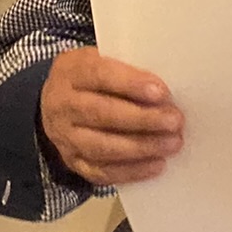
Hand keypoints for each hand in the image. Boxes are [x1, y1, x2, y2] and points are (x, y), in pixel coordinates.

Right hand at [39, 48, 184, 185]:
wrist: (56, 103)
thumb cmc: (91, 78)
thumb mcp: (101, 59)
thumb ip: (128, 68)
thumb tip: (164, 93)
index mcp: (70, 72)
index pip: (100, 76)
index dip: (131, 84)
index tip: (161, 92)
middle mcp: (62, 105)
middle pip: (101, 114)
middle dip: (142, 119)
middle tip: (175, 121)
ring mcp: (64, 137)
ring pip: (102, 147)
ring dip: (141, 147)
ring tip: (171, 144)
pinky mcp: (72, 162)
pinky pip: (101, 172)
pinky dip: (131, 171)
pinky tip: (157, 164)